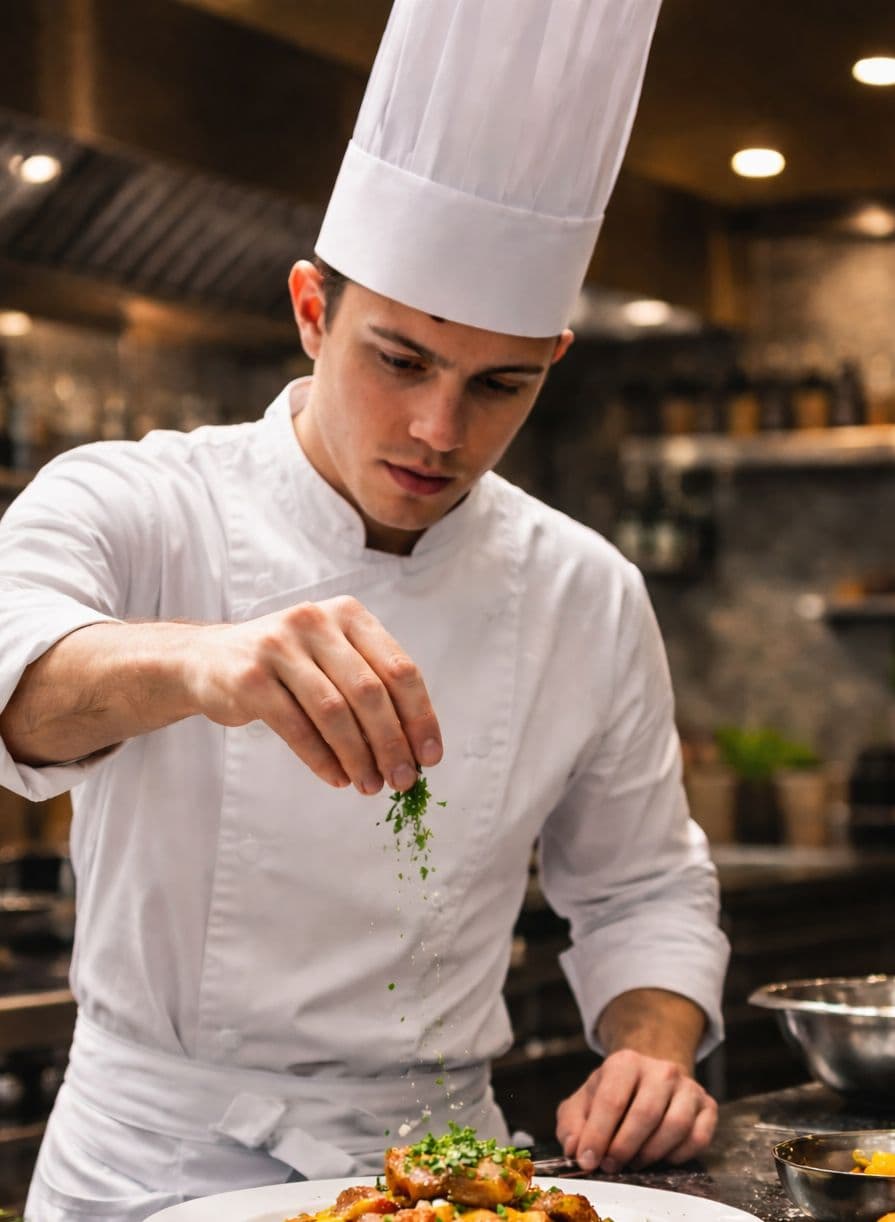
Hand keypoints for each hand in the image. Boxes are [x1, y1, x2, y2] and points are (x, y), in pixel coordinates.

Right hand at [181, 595, 441, 793]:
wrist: (207, 660)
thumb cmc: (287, 666)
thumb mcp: (332, 659)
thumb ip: (371, 687)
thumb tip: (414, 749)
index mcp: (348, 614)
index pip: (400, 669)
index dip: (420, 717)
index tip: (430, 756)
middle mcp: (316, 621)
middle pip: (370, 693)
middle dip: (392, 744)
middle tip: (403, 781)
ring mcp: (279, 646)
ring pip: (334, 712)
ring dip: (359, 757)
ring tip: (370, 785)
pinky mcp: (249, 676)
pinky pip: (296, 727)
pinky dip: (321, 759)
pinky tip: (337, 778)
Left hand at [556, 1049, 716, 1172]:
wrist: (648, 1079)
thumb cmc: (612, 1095)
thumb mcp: (583, 1103)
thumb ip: (572, 1125)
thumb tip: (575, 1151)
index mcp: (626, 1062)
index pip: (612, 1100)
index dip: (598, 1135)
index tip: (587, 1161)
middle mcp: (661, 1070)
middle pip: (645, 1113)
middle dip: (624, 1147)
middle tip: (610, 1166)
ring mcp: (688, 1087)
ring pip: (676, 1126)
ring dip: (650, 1153)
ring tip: (632, 1163)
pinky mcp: (707, 1106)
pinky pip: (698, 1137)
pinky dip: (678, 1155)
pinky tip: (660, 1158)